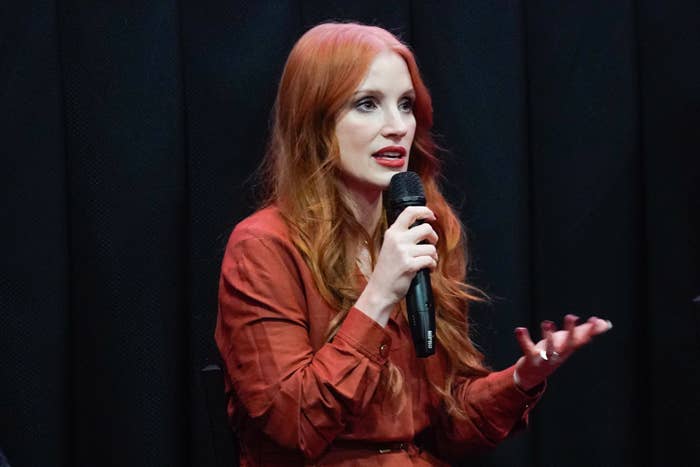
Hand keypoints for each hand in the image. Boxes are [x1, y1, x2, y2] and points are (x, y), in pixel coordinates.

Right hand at [354, 206, 437, 325]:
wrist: (380, 290)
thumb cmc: (387, 270)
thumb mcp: (390, 246)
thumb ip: (402, 236)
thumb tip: (423, 227)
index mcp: (392, 232)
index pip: (409, 212)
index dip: (425, 211)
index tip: (432, 216)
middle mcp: (397, 239)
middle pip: (426, 228)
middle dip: (434, 238)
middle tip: (431, 244)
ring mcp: (403, 252)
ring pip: (431, 247)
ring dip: (433, 256)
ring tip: (427, 261)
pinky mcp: (409, 265)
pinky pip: (430, 260)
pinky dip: (432, 265)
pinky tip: (427, 269)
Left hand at [513, 314, 612, 390]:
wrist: (534, 374)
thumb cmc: (554, 353)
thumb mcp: (570, 342)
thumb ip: (587, 332)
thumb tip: (605, 323)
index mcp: (568, 349)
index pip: (580, 339)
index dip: (588, 331)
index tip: (595, 320)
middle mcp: (559, 354)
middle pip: (567, 344)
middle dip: (570, 331)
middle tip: (571, 317)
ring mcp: (545, 358)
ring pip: (549, 349)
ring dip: (548, 336)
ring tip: (547, 322)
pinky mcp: (531, 358)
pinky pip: (527, 348)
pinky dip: (523, 339)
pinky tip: (520, 329)